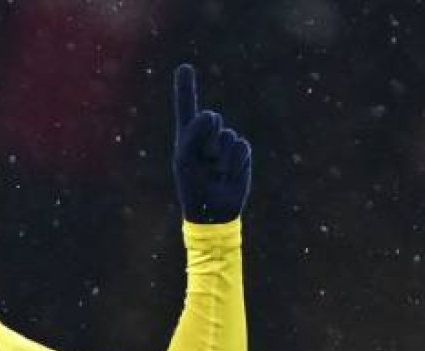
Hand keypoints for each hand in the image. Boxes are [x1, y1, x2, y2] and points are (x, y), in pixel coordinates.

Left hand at [172, 64, 251, 223]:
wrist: (212, 209)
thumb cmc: (192, 185)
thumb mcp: (185, 159)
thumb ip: (194, 133)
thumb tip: (211, 113)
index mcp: (186, 137)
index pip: (186, 108)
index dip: (185, 88)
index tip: (183, 67)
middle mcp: (205, 136)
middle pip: (210, 118)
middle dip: (207, 136)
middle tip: (204, 159)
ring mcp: (224, 143)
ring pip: (227, 136)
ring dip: (220, 156)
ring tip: (215, 171)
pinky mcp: (240, 153)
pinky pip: (241, 147)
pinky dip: (234, 162)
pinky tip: (228, 174)